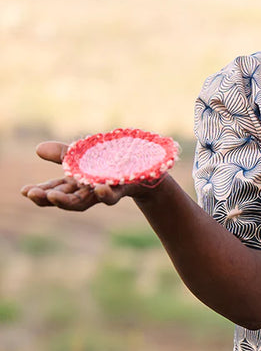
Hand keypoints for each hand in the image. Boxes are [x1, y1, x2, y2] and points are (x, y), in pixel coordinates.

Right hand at [20, 141, 157, 210]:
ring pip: (86, 202)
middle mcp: (88, 192)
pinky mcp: (122, 189)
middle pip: (67, 200)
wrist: (145, 170)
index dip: (39, 192)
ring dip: (68, 201)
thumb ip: (62, 155)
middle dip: (50, 198)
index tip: (24, 191)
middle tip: (34, 195)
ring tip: (54, 197)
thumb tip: (37, 149)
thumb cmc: (110, 164)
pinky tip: (98, 188)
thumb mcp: (83, 156)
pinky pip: (113, 194)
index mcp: (76, 184)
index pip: (54, 190)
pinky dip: (105, 193)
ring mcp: (104, 192)